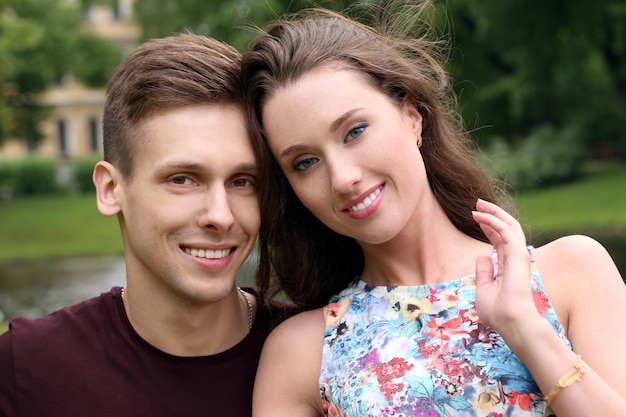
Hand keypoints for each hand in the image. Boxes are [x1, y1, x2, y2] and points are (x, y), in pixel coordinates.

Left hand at [472, 199, 538, 334]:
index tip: (476, 218)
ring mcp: (519, 256)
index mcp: (508, 266)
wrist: (511, 322)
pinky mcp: (518, 255)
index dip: (489, 227)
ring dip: (493, 213)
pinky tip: (479, 216)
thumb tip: (482, 256)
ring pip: (509, 226)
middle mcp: (515, 258)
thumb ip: (484, 272)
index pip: (500, 240)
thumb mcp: (483, 289)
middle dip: (493, 214)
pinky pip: (506, 231)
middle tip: (477, 204)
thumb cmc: (498, 312)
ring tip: (477, 204)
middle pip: (506, 229)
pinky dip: (493, 221)